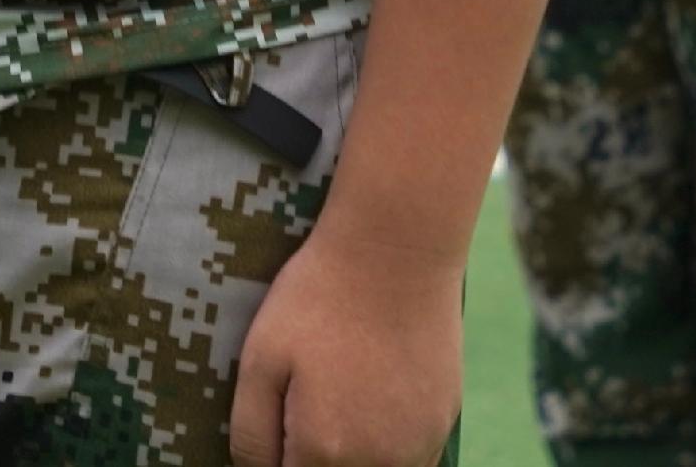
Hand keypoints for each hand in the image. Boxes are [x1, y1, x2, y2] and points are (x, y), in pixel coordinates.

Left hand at [230, 225, 465, 466]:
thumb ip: (251, 436)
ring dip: (354, 459)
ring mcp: (417, 447)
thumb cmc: (319, 298)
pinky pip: (412, 462)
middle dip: (313, 457)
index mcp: (322, 452)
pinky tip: (376, 406)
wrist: (397, 251)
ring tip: (344, 399)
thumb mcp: (259, 360)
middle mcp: (377, 464)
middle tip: (308, 403)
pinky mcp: (444, 423)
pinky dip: (390, 451)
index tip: (280, 427)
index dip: (278, 459)